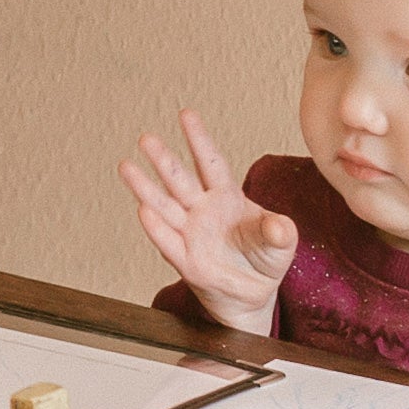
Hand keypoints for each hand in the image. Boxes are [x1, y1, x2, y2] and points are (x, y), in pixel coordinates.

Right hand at [122, 109, 297, 330]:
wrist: (253, 294)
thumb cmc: (264, 258)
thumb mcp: (281, 243)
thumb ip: (280, 233)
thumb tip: (280, 227)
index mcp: (226, 197)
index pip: (211, 164)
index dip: (199, 140)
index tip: (186, 114)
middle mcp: (202, 210)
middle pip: (180, 181)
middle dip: (164, 159)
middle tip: (147, 138)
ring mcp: (190, 233)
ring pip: (164, 206)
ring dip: (145, 187)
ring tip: (127, 167)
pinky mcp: (186, 260)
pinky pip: (169, 242)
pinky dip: (157, 228)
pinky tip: (144, 211)